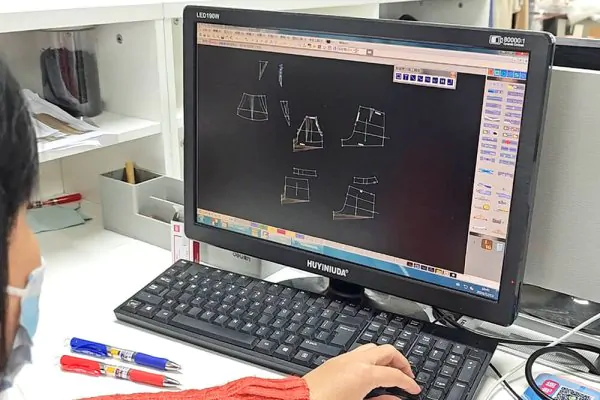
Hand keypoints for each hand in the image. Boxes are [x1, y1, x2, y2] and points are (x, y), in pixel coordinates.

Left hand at [303, 343, 420, 399]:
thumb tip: (395, 398)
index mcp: (364, 374)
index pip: (395, 374)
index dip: (408, 382)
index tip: (414, 389)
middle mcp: (355, 361)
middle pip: (387, 351)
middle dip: (401, 362)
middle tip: (407, 375)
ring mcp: (344, 359)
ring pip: (373, 348)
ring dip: (385, 357)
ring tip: (391, 372)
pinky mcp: (335, 362)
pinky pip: (359, 353)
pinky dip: (371, 359)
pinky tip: (372, 373)